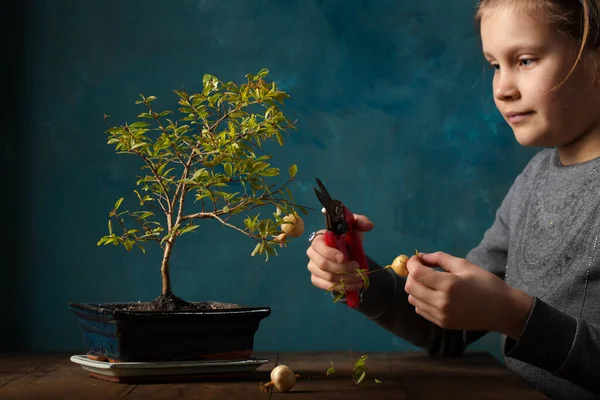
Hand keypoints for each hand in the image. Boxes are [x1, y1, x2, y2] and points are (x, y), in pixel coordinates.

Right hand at [306, 214, 373, 292]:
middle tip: (357, 267)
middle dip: (342, 269)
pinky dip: (342, 288)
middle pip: (323, 264)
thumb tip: (369, 225)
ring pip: (327, 277)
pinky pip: (327, 286)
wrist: (347, 252)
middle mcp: (312, 253)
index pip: (318, 247)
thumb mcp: (355, 228)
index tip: (344, 258)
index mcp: (318, 238)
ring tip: (360, 278)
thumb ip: (360, 222)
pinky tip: (354, 285)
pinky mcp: (316, 279)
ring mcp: (313, 267)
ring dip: (346, 280)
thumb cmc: (348, 238)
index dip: (330, 254)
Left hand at [405, 251, 532, 338]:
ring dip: (416, 288)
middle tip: (422, 269)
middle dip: (412, 275)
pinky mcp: (442, 323)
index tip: (416, 259)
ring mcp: (441, 315)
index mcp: (448, 284)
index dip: (412, 263)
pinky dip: (421, 300)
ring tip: (428, 282)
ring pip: (413, 299)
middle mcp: (441, 302)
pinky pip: (421, 310)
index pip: (417, 273)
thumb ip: (440, 258)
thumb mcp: (464, 265)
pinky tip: (433, 294)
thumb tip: (421, 257)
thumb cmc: (486, 283)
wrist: (503, 310)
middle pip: (410, 287)